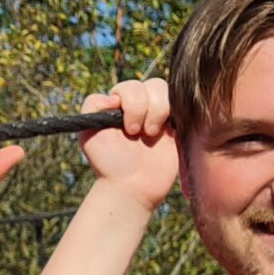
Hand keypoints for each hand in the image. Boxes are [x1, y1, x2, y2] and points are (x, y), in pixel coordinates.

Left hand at [77, 78, 178, 209]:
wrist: (132, 188)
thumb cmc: (108, 164)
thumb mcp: (89, 134)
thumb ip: (92, 106)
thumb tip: (113, 94)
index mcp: (119, 104)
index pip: (130, 87)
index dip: (132, 103)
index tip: (128, 129)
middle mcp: (140, 106)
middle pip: (153, 85)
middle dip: (147, 108)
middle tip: (139, 133)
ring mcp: (159, 115)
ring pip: (168, 92)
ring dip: (161, 111)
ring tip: (152, 134)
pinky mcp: (176, 126)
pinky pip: (184, 107)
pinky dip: (179, 114)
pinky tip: (169, 132)